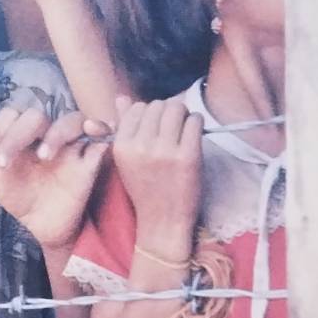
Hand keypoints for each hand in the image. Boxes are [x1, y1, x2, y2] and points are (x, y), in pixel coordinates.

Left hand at [0, 106, 108, 251]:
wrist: (46, 226)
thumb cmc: (22, 196)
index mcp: (20, 135)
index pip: (10, 116)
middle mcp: (45, 134)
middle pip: (34, 116)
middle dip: (15, 136)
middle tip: (1, 163)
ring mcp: (70, 143)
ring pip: (67, 120)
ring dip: (54, 135)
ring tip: (42, 157)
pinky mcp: (92, 156)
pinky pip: (100, 133)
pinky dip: (97, 128)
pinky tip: (91, 134)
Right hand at [108, 96, 203, 256]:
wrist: (163, 220)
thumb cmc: (145, 188)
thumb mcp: (126, 159)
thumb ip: (123, 126)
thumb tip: (121, 97)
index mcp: (122, 146)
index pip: (137, 108)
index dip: (150, 113)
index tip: (157, 126)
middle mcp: (140, 146)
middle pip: (158, 105)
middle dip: (168, 111)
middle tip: (173, 127)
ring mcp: (164, 151)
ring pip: (176, 108)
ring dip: (183, 114)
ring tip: (184, 129)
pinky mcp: (188, 156)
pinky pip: (194, 121)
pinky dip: (196, 123)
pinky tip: (193, 135)